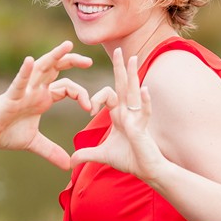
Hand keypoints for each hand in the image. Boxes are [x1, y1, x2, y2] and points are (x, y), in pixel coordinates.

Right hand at [0, 40, 91, 169]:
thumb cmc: (4, 132)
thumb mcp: (33, 143)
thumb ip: (51, 151)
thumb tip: (68, 165)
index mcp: (42, 98)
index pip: (67, 87)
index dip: (81, 95)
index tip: (90, 109)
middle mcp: (35, 90)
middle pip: (56, 69)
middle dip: (72, 61)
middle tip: (90, 61)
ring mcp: (24, 91)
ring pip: (41, 68)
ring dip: (54, 56)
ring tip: (67, 46)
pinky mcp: (10, 96)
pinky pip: (19, 82)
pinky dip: (25, 71)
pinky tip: (31, 60)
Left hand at [71, 48, 168, 182]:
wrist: (148, 171)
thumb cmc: (130, 159)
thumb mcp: (102, 155)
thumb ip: (86, 154)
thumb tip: (71, 162)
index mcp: (119, 114)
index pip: (108, 95)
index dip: (95, 99)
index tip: (89, 110)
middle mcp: (128, 112)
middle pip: (123, 85)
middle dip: (120, 67)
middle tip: (117, 49)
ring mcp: (137, 118)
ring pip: (134, 92)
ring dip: (133, 75)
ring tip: (133, 59)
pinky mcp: (143, 128)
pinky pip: (144, 112)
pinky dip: (144, 101)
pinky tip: (144, 90)